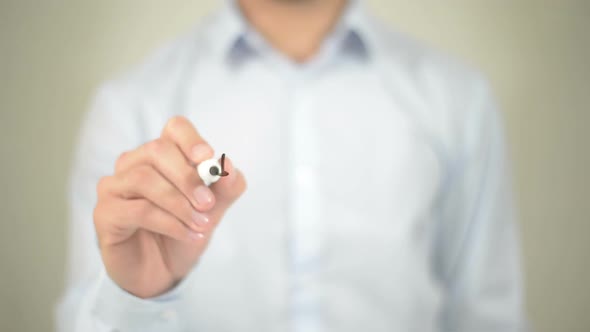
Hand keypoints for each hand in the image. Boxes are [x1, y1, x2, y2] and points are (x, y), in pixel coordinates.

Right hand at [93, 116, 245, 297]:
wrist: (162, 271)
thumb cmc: (183, 230)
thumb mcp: (213, 210)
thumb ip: (225, 188)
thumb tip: (228, 165)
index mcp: (162, 155)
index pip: (175, 128)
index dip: (190, 139)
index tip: (207, 158)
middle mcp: (134, 163)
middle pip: (157, 150)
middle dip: (187, 177)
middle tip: (208, 204)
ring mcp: (115, 186)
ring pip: (144, 179)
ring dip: (179, 204)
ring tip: (201, 225)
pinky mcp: (105, 213)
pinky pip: (137, 210)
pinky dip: (169, 223)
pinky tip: (188, 235)